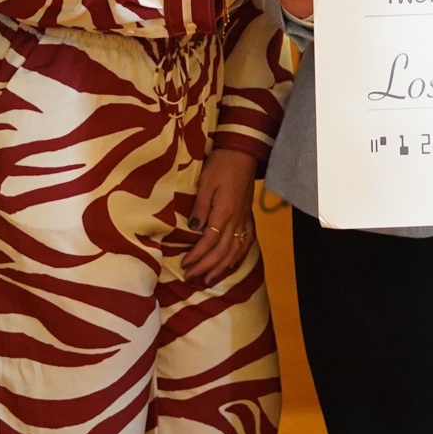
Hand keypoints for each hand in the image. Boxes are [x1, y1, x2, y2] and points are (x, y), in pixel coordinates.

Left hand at [183, 148, 262, 281]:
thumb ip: (200, 207)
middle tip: (191, 278)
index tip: (184, 265)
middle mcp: (237, 220)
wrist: (242, 154)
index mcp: (225, 211)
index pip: (210, 241)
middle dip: (206, 267)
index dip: (197, 256)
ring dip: (222, 268)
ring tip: (209, 280)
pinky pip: (246, 243)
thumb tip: (193, 229)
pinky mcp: (248, 217)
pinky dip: (238, 257)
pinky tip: (230, 265)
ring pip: (235, 251)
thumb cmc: (221, 165)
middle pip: (223, 251)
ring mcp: (245, 220)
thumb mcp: (206, 183)